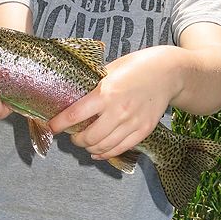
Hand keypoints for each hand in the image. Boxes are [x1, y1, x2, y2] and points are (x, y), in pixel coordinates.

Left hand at [48, 47, 175, 160]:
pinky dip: (105, 153)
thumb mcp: (111, 69)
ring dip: (89, 147)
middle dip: (75, 139)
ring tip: (84, 142)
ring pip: (103, 147)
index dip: (58, 124)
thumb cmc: (137, 66)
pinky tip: (98, 151)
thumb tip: (75, 97)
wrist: (169, 72)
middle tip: (72, 134)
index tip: (51, 126)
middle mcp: (118, 111)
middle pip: (88, 137)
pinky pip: (120, 149)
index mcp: (105, 93)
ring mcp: (132, 123)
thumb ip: (94, 86)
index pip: (74, 116)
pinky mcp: (143, 131)